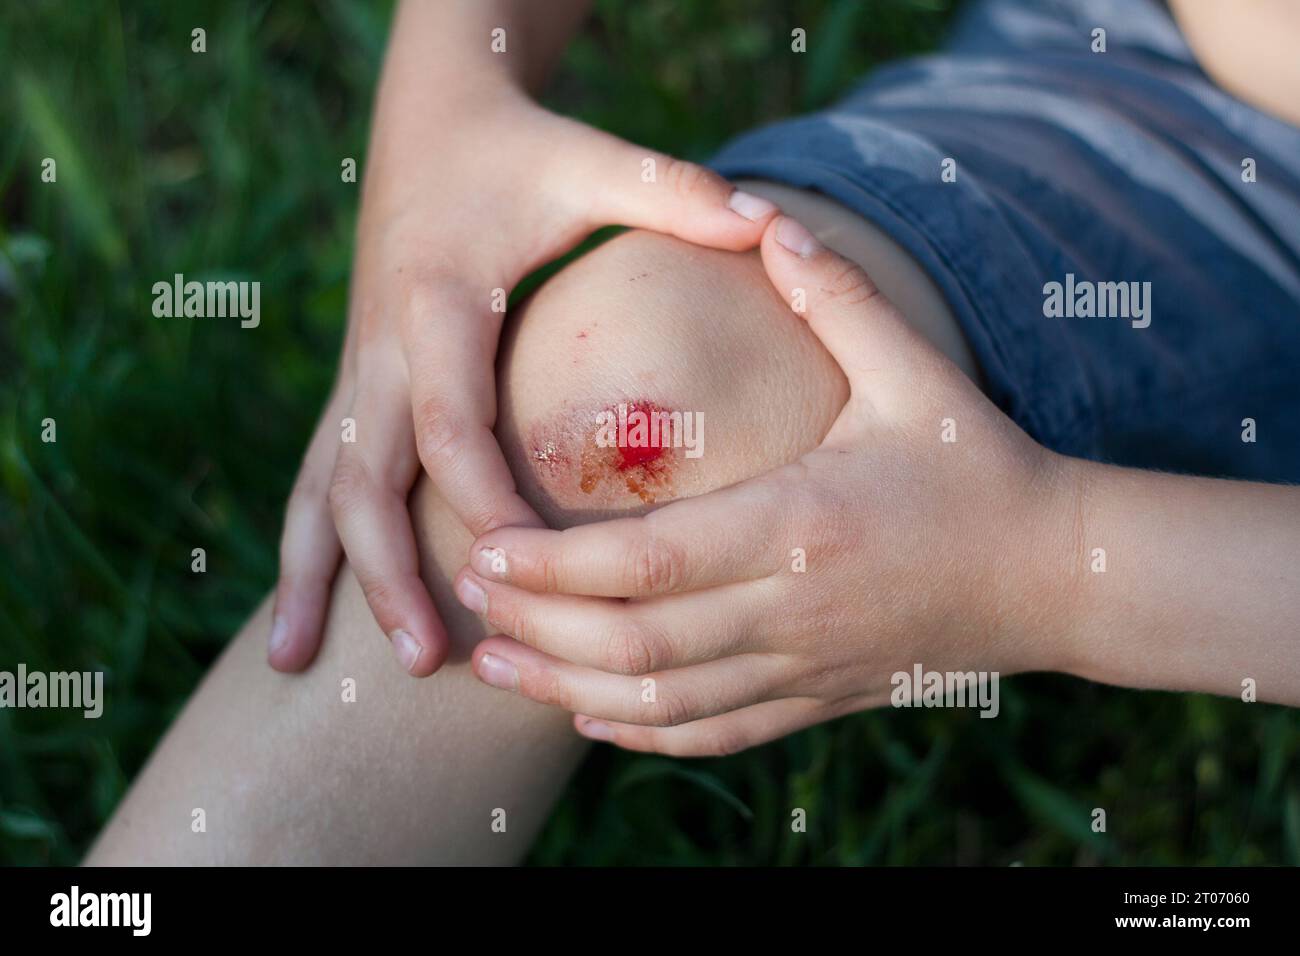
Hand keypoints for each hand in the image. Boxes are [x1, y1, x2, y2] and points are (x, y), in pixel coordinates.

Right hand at [269, 80, 778, 675]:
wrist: (430, 122)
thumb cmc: (520, 150)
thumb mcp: (589, 161)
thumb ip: (671, 191)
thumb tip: (767, 216)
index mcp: (441, 301)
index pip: (452, 420)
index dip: (485, 498)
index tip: (529, 567)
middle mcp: (385, 346)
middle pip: (366, 474)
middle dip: (388, 568)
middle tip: (425, 660)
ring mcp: (360, 372)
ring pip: (319, 487)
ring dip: (315, 576)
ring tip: (302, 666)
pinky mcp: (355, 387)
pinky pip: (315, 481)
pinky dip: (301, 554)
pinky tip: (293, 627)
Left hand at [452, 216, 1072, 753]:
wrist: (1054, 578)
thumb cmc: (978, 468)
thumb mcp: (918, 375)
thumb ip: (841, 298)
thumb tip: (768, 217)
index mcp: (802, 526)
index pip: (650, 561)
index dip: (554, 564)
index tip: (486, 545)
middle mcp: (790, 611)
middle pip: (633, 643)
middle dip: (537, 625)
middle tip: (467, 593)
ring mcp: (801, 669)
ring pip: (659, 703)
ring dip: (565, 687)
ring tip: (492, 664)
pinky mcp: (813, 702)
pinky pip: (709, 734)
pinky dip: (636, 733)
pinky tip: (581, 712)